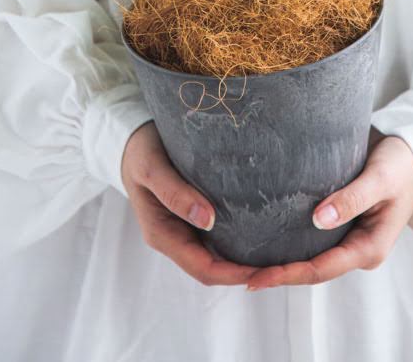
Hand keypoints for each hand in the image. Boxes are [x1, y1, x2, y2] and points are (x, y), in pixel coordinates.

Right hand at [121, 121, 262, 285]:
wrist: (131, 138)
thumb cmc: (140, 151)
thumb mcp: (152, 168)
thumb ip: (175, 193)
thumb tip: (207, 220)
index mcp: (162, 234)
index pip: (203, 268)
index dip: (233, 274)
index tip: (264, 270)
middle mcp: (175, 237)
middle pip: (213, 267)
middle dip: (245, 271)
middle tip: (281, 265)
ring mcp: (184, 227)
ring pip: (217, 253)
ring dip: (244, 257)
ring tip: (277, 250)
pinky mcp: (193, 214)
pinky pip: (219, 234)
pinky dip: (239, 236)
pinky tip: (261, 226)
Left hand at [245, 127, 412, 289]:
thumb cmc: (400, 165)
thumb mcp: (380, 178)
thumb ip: (352, 198)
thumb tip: (319, 219)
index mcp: (370, 248)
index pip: (321, 269)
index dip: (288, 274)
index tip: (255, 277)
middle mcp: (357, 250)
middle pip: (312, 270)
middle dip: (278, 274)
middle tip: (239, 273)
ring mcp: (349, 240)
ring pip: (311, 258)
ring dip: (281, 261)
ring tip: (243, 261)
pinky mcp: (342, 226)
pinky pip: (312, 241)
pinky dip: (289, 243)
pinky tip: (264, 238)